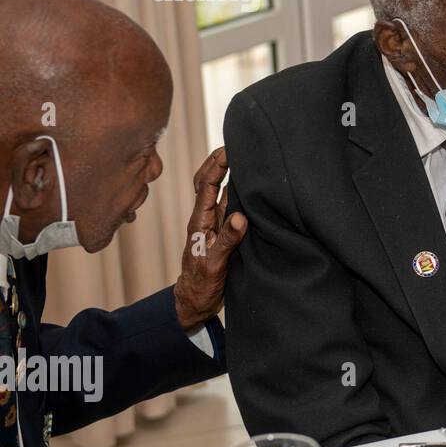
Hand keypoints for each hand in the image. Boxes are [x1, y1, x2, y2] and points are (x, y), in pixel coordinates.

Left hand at [174, 147, 246, 329]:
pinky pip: (232, 207)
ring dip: (231, 174)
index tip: (229, 149)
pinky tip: (250, 187)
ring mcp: (216, 226)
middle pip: (210, 183)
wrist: (195, 303)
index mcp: (200, 223)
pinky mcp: (225, 234)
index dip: (216, 166)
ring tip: (244, 157)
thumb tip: (241, 217)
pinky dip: (239, 193)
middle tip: (234, 143)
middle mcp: (207, 219)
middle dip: (219, 162)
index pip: (207, 186)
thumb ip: (227, 242)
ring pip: (222, 193)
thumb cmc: (201, 286)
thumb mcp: (214, 265)